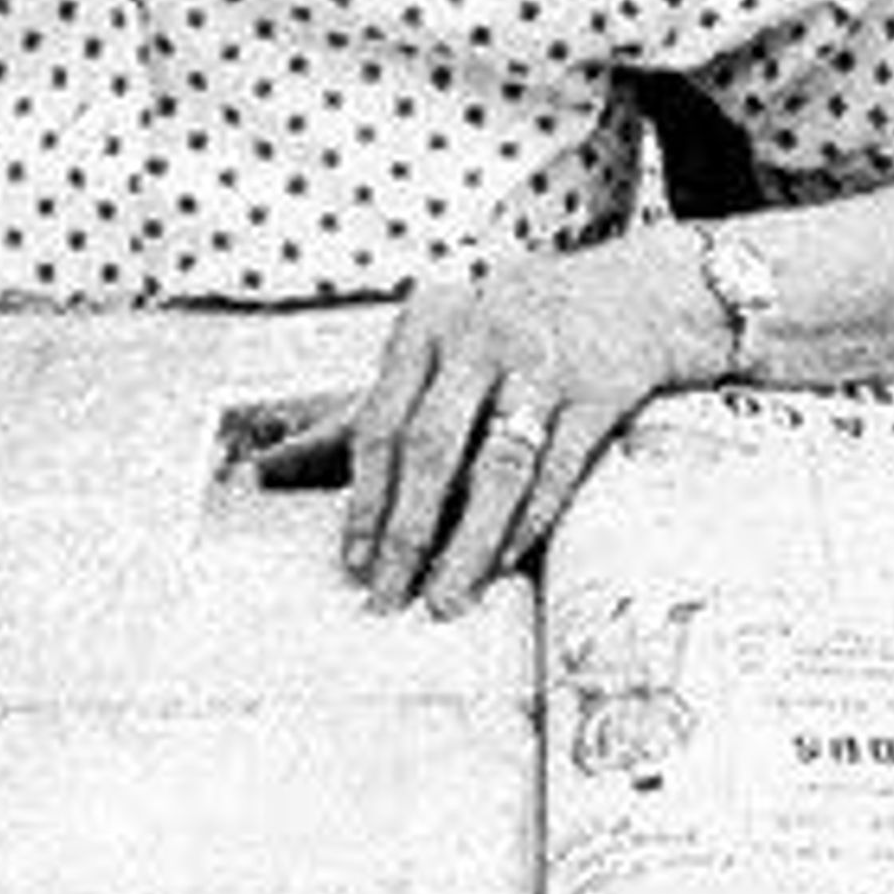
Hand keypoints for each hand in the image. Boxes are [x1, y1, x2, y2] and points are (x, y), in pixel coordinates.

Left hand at [305, 234, 729, 617]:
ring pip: (498, 466)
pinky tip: (502, 563)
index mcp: (426, 325)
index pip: (381, 422)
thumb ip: (355, 413)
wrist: (628, 295)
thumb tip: (265, 469)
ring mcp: (543, 361)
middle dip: (406, 530)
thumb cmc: (503, 336)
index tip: (352, 562)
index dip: (362, 499)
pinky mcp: (598, 390)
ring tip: (446, 598)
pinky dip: (527, 521)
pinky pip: (557, 469)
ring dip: (468, 541)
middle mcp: (480, 336)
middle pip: (432, 447)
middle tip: (388, 595)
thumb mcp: (428, 354)